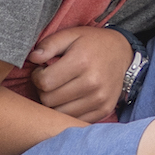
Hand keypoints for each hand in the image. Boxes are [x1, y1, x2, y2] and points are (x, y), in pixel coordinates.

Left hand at [21, 25, 135, 122]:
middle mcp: (92, 83)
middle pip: (49, 100)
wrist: (122, 53)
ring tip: (59, 89)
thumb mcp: (71, 35)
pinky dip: (68, 112)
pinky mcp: (104, 110)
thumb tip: (32, 58)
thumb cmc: (92, 43)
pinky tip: (70, 99)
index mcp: (81, 61)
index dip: (37, 77)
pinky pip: (75, 120)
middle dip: (44, 91)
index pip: (44, 83)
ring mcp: (100, 99)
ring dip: (54, 103)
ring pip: (60, 113)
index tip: (42, 71)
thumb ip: (49, 44)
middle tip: (50, 81)